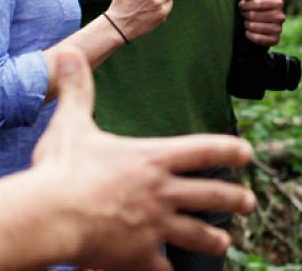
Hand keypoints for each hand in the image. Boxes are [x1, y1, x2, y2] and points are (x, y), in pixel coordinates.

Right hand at [32, 47, 254, 268]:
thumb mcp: (71, 124)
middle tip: (250, 203)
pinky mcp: (139, 256)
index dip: (231, 149)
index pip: (206, 149)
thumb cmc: (60, 170)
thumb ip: (78, 91)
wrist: (51, 216)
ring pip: (197, 235)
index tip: (247, 152)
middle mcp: (163, 192)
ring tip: (224, 244)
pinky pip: (162, 268)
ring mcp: (155, 226)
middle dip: (235, 199)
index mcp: (154, 159)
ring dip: (213, 240)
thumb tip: (68, 52)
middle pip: (213, 195)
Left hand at [238, 0, 285, 46]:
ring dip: (247, 25)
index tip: (241, 5)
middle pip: (255, 15)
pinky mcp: (275, 40)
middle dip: (246, 14)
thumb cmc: (258, 6)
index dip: (247, 4)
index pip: (259, 3)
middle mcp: (281, 16)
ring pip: (256, 27)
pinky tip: (247, 32)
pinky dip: (250, 35)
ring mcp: (279, 29)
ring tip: (246, 22)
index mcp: (278, 3)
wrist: (265, 22)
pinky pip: (259, 39)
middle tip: (243, 14)